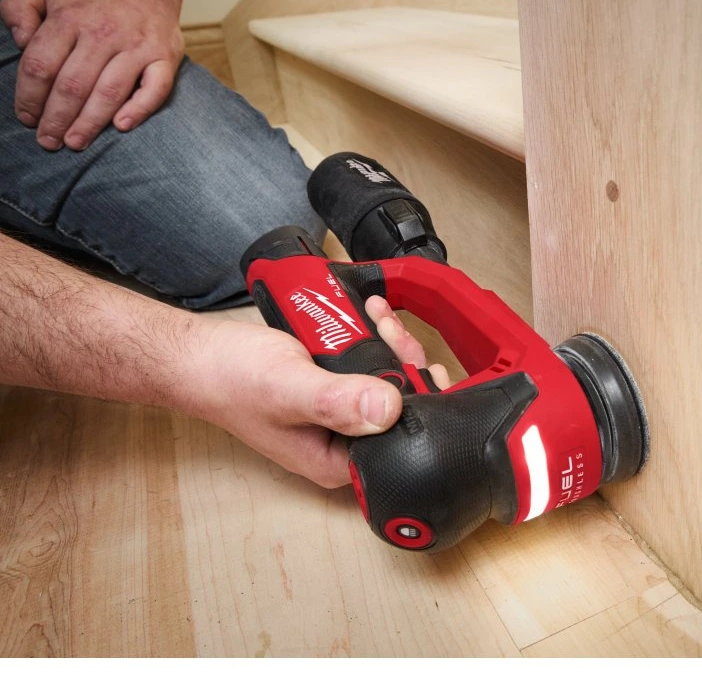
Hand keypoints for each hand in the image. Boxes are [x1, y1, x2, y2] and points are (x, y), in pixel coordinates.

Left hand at [0, 0, 185, 151]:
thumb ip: (20, 10)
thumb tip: (20, 41)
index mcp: (69, 17)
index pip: (41, 65)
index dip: (29, 96)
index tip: (27, 117)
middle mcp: (103, 33)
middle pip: (73, 85)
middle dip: (56, 118)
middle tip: (49, 141)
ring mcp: (137, 46)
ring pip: (109, 92)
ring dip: (90, 122)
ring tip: (75, 142)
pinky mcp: (165, 56)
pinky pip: (155, 89)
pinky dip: (139, 109)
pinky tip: (121, 126)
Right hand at [192, 296, 450, 488]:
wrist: (200, 356)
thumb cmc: (233, 379)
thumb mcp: (289, 389)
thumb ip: (337, 402)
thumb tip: (387, 410)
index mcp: (337, 462)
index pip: (400, 440)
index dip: (421, 404)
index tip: (423, 367)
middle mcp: (343, 443)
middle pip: (401, 409)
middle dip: (406, 364)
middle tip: (390, 330)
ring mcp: (339, 415)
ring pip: (389, 383)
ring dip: (393, 346)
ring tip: (379, 316)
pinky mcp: (335, 388)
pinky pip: (369, 367)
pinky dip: (375, 340)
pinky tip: (371, 316)